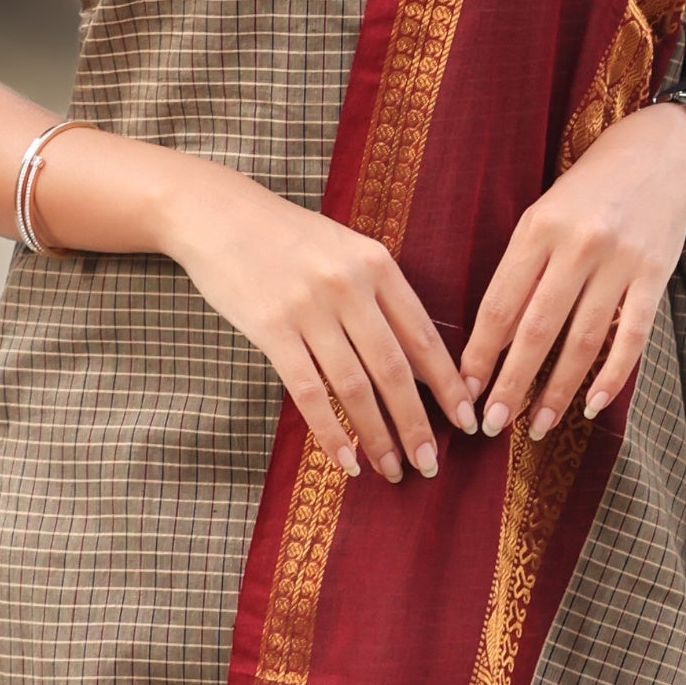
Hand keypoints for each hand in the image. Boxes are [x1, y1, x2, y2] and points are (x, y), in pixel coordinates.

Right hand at [157, 155, 475, 483]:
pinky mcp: (271, 330)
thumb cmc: (286, 236)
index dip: (449, 385)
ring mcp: (309, 309)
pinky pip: (309, 392)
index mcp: (377, 265)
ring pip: (355, 387)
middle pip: (395, 370)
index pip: (424, 337)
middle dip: (418, 424)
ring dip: (379, 436)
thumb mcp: (346, 250)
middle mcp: (349, 287)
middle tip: (432, 464)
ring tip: (394, 470)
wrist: (218, 214)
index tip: (467, 420)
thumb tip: (419, 361)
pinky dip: (331, 431)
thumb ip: (381, 296)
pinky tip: (346, 460)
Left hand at [460, 104, 685, 444]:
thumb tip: (490, 339)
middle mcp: (577, 245)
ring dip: (558, 390)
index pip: (500, 303)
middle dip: (512, 382)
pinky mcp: (656, 275)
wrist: (659, 153)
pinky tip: (593, 404)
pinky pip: (632, 336)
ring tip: (537, 424)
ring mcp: (620, 261)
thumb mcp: (544, 214)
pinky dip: (612, 375)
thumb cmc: (589, 191)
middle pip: (536, 328)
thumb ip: (522, 268)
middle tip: (494, 424)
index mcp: (537, 228)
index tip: (464, 391)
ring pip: (582, 340)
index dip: (480, 352)